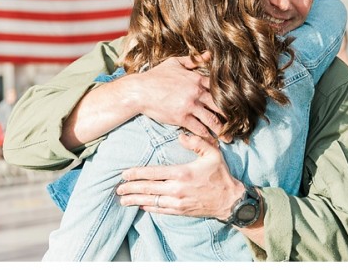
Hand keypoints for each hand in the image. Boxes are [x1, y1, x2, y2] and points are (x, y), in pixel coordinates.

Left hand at [116, 132, 244, 219]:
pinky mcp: (180, 211)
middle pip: (148, 188)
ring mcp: (178, 202)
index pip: (154, 173)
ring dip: (136, 200)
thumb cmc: (220, 175)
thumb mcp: (213, 153)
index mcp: (182, 174)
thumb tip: (181, 135)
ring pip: (151, 201)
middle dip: (131, 188)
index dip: (137, 173)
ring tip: (123, 200)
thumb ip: (197, 142)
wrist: (229, 200)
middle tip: (118, 188)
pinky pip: (160, 210)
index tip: (125, 174)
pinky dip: (149, 208)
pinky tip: (141, 206)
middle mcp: (177, 189)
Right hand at [133, 53, 229, 142]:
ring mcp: (189, 105)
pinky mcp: (181, 118)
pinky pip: (198, 128)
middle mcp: (196, 92)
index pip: (219, 89)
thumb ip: (194, 60)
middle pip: (220, 105)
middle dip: (231, 116)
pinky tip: (212, 141)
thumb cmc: (156, 76)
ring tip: (229, 138)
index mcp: (196, 78)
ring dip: (222, 130)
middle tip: (239, 125)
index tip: (238, 105)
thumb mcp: (175, 63)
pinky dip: (207, 136)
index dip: (230, 97)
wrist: (139, 91)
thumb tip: (209, 54)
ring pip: (212, 119)